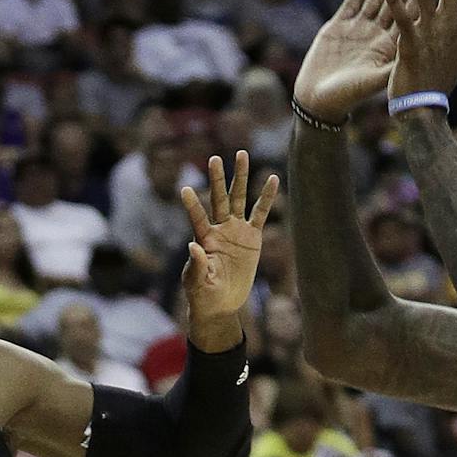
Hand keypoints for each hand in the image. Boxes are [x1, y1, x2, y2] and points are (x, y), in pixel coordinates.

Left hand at [180, 151, 278, 321]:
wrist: (221, 303)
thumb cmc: (203, 294)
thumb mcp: (197, 283)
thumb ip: (196, 265)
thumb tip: (192, 246)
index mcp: (204, 238)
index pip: (197, 217)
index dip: (192, 205)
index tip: (184, 189)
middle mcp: (219, 229)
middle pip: (219, 199)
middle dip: (218, 179)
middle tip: (214, 158)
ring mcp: (236, 230)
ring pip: (239, 198)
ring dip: (241, 177)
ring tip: (242, 153)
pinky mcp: (252, 237)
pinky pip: (260, 213)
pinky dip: (266, 197)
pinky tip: (272, 178)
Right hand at [293, 0, 413, 122]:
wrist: (317, 100)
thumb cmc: (348, 96)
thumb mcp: (374, 80)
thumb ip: (393, 65)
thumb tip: (417, 54)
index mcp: (388, 49)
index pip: (408, 19)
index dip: (420, 0)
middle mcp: (376, 36)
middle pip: (395, 3)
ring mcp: (357, 30)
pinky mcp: (338, 26)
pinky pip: (351, 3)